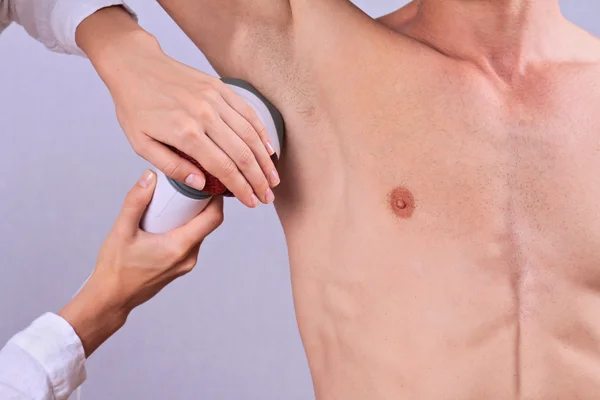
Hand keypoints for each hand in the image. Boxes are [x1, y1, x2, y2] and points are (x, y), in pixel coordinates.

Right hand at [59, 170, 223, 356]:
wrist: (111, 298)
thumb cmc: (115, 268)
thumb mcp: (122, 230)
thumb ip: (136, 201)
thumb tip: (150, 176)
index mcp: (179, 247)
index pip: (213, 218)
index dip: (215, 198)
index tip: (207, 182)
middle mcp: (188, 257)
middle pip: (207, 223)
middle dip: (200, 203)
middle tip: (187, 186)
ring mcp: (186, 264)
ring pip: (198, 233)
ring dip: (191, 216)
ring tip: (175, 201)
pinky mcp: (180, 267)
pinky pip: (190, 242)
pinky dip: (184, 228)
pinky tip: (168, 220)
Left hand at [76, 6, 279, 207]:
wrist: (134, 65)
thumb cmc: (135, 106)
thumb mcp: (141, 144)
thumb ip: (172, 166)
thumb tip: (201, 185)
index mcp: (185, 133)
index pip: (223, 168)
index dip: (241, 188)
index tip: (251, 202)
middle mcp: (205, 115)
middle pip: (242, 154)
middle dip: (258, 180)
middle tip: (266, 197)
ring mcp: (215, 99)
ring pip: (250, 135)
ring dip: (265, 161)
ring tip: (272, 179)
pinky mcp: (220, 88)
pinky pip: (248, 112)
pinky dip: (261, 133)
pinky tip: (268, 149)